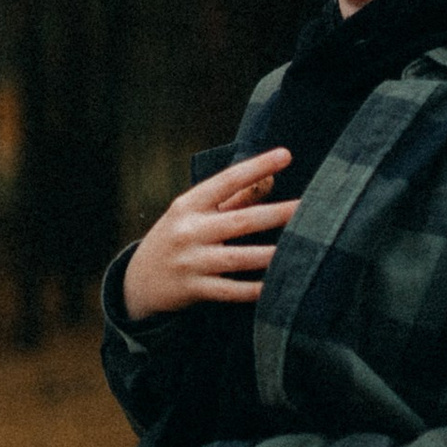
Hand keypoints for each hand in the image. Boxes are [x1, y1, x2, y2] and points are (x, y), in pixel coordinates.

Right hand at [121, 146, 293, 320]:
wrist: (139, 281)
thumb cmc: (176, 238)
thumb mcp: (194, 212)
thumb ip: (232, 198)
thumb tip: (271, 179)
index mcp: (189, 205)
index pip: (227, 181)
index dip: (257, 167)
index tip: (286, 155)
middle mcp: (188, 231)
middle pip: (239, 221)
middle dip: (276, 214)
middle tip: (307, 207)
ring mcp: (190, 262)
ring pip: (237, 258)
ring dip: (270, 254)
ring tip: (301, 249)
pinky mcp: (193, 289)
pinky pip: (230, 290)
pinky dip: (253, 289)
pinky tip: (276, 286)